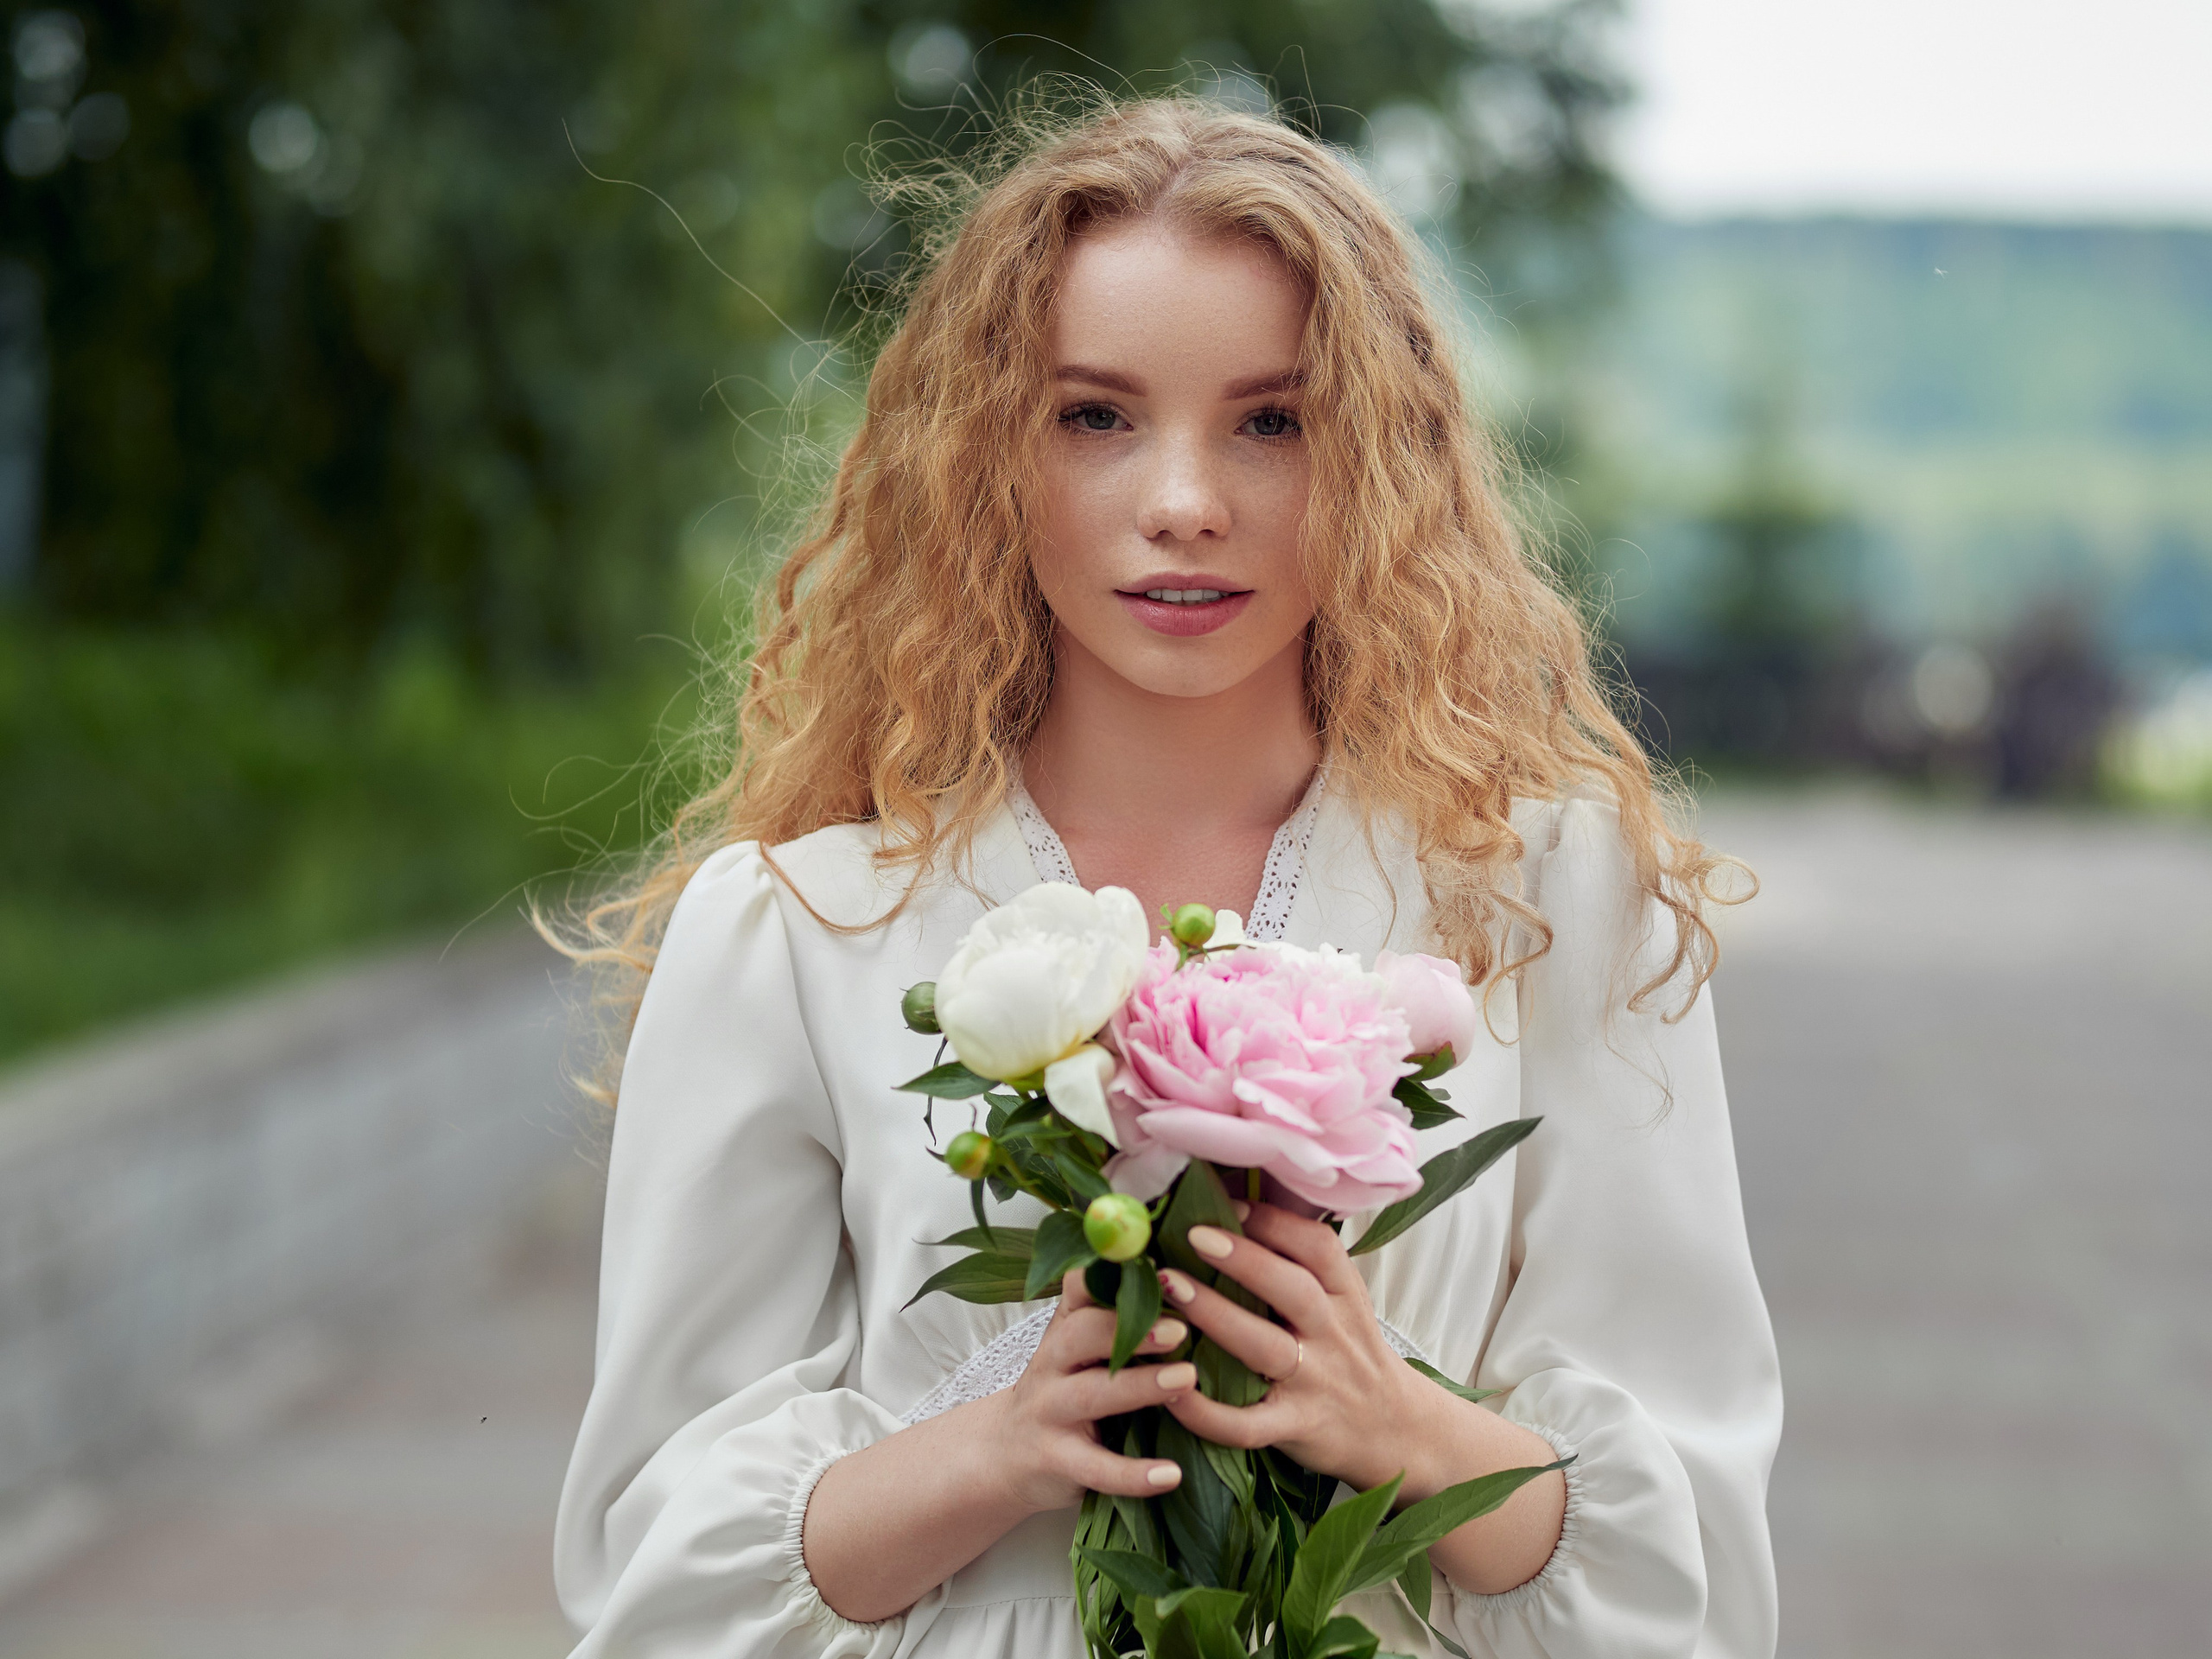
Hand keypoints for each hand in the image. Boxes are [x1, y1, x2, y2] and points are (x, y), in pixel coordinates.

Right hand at [991, 1267, 1196, 1514]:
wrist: (1003, 1455)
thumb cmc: (1060, 1391)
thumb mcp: (1076, 1348)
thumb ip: (1110, 1314)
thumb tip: (1175, 1271)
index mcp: (1064, 1330)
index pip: (1078, 1289)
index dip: (1109, 1272)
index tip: (1156, 1263)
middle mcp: (1051, 1364)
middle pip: (1082, 1336)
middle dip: (1130, 1328)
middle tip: (1181, 1327)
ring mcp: (1050, 1413)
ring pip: (1091, 1395)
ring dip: (1139, 1386)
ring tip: (1186, 1380)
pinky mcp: (1057, 1461)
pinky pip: (1097, 1469)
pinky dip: (1134, 1474)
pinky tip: (1171, 1474)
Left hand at [1158, 1203, 1429, 1491]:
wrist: (1395, 1429)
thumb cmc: (1350, 1354)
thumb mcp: (1343, 1302)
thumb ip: (1301, 1266)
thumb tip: (1232, 1210)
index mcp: (1344, 1296)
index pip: (1318, 1247)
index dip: (1272, 1220)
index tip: (1225, 1200)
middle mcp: (1332, 1335)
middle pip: (1293, 1290)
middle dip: (1244, 1259)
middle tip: (1193, 1233)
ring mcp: (1314, 1383)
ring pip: (1266, 1348)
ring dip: (1217, 1315)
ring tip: (1171, 1286)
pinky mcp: (1295, 1428)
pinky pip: (1248, 1425)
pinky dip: (1208, 1413)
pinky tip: (1172, 1391)